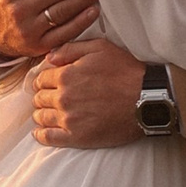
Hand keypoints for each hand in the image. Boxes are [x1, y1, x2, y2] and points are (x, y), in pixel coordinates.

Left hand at [32, 40, 146, 148]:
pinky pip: (48, 138)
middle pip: (39, 98)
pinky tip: (40, 132)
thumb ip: (71, 49)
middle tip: (49, 98)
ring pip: (41, 117)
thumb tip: (49, 57)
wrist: (146, 99)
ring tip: (47, 113)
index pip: (40, 79)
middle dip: (42, 96)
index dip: (44, 80)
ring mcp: (69, 119)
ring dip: (41, 113)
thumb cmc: (126, 71)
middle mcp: (63, 98)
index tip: (48, 83)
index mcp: (65, 76)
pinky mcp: (76, 137)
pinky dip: (41, 135)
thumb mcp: (100, 48)